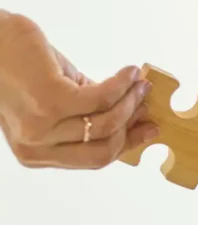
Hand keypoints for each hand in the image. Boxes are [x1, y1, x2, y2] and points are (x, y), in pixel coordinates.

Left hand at [0, 12, 154, 168]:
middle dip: (132, 124)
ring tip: (139, 81)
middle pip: (105, 148)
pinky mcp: (50, 100)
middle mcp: (35, 146)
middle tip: (146, 99)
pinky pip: (103, 97)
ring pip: (107, 122)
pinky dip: (122, 83)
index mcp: (35, 153)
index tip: (150, 129)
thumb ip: (90, 114)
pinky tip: (130, 71)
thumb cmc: (21, 66)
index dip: (127, 143)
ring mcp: (41, 126)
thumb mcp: (58, 100)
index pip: (93, 159)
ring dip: (130, 100)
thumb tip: (137, 113)